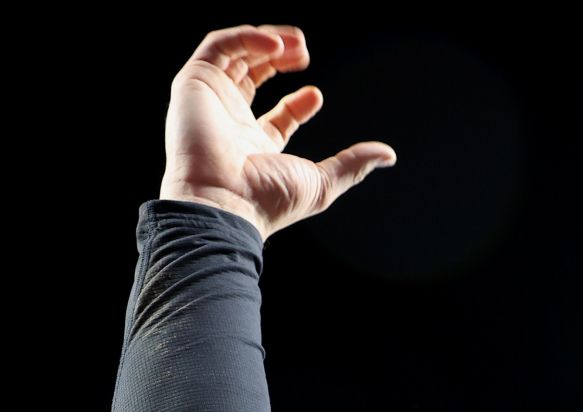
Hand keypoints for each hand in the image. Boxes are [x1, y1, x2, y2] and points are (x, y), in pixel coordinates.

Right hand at [159, 24, 395, 238]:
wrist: (224, 201)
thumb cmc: (267, 199)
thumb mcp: (322, 181)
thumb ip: (353, 164)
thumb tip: (389, 154)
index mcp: (255, 147)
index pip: (277, 116)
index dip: (299, 103)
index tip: (316, 95)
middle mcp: (230, 122)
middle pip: (253, 76)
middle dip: (280, 58)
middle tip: (305, 51)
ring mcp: (210, 101)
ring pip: (236, 55)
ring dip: (267, 41)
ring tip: (296, 43)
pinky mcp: (193, 84)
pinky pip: (218, 47)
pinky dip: (247, 38)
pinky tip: (276, 45)